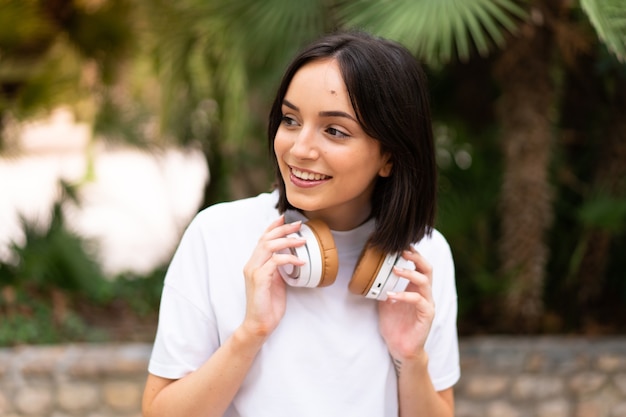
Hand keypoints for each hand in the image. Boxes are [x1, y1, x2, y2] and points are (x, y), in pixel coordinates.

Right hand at [241, 215, 305, 338]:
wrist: (259, 324)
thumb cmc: (268, 304)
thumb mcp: (275, 281)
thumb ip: (278, 268)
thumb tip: (290, 257)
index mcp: (254, 263)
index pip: (262, 239)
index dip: (273, 227)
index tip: (285, 218)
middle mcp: (251, 264)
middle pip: (266, 239)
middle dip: (283, 229)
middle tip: (299, 225)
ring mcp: (254, 271)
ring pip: (269, 247)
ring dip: (288, 241)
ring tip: (303, 241)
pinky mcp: (260, 280)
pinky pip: (275, 262)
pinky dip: (289, 259)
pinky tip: (302, 262)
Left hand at [378, 246, 434, 360]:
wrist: (401, 348)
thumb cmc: (395, 325)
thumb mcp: (386, 301)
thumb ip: (384, 287)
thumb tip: (370, 273)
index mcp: (416, 289)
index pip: (420, 266)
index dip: (413, 254)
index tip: (401, 244)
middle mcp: (424, 294)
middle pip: (427, 269)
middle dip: (416, 257)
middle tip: (402, 251)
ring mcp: (427, 304)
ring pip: (424, 282)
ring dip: (409, 273)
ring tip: (395, 269)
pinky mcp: (426, 315)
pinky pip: (418, 301)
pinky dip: (404, 295)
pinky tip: (391, 295)